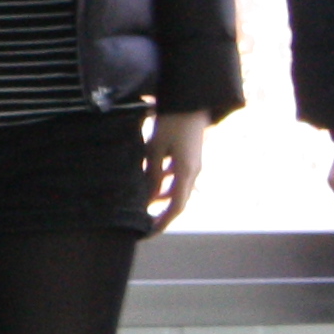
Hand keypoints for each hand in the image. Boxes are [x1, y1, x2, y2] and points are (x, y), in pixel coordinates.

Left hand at [141, 108, 209, 230]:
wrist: (190, 99)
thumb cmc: (172, 122)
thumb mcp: (156, 148)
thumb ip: (152, 174)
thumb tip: (148, 199)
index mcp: (186, 173)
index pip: (176, 207)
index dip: (163, 223)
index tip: (148, 233)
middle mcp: (193, 172)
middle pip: (177, 201)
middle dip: (160, 213)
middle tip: (142, 221)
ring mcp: (192, 164)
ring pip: (176, 188)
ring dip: (160, 195)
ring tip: (141, 199)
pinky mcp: (189, 156)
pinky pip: (176, 175)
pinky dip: (163, 180)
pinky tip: (148, 177)